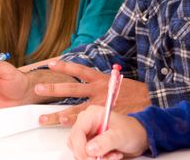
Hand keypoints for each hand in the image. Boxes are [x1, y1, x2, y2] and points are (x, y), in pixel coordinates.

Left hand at [35, 60, 150, 125]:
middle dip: (53, 89)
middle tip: (37, 88)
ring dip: (57, 114)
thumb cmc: (136, 94)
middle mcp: (98, 90)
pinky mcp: (104, 117)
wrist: (152, 102)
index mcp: (101, 79)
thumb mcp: (118, 82)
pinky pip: (86, 121)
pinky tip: (63, 126)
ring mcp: (99, 105)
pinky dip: (74, 124)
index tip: (51, 63)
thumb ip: (105, 84)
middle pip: (71, 88)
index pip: (80, 69)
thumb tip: (92, 84)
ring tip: (42, 118)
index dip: (65, 66)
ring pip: (74, 109)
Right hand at [68, 105, 147, 159]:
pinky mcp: (90, 144)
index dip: (80, 148)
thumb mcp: (121, 136)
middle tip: (103, 158)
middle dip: (88, 155)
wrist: (138, 138)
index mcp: (92, 115)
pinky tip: (110, 156)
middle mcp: (87, 123)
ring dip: (94, 158)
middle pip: (75, 143)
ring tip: (111, 155)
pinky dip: (97, 159)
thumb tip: (89, 149)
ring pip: (80, 151)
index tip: (90, 158)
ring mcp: (88, 134)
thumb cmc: (131, 131)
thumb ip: (106, 141)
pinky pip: (86, 155)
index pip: (77, 132)